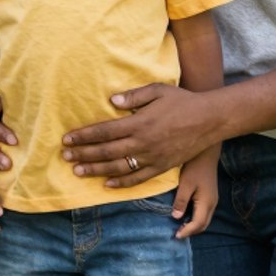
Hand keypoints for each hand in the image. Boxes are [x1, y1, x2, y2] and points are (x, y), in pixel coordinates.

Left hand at [62, 84, 225, 188]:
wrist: (210, 120)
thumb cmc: (182, 101)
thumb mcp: (157, 90)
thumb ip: (133, 96)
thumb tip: (111, 100)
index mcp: (139, 123)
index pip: (104, 131)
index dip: (84, 136)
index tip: (67, 140)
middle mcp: (143, 142)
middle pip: (107, 151)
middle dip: (84, 154)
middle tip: (65, 157)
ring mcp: (152, 157)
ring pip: (119, 167)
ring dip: (96, 170)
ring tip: (78, 172)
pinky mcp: (162, 167)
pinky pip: (138, 178)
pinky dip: (122, 183)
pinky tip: (107, 185)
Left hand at [171, 146, 220, 238]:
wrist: (207, 154)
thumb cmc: (195, 167)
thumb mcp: (186, 184)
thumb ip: (181, 201)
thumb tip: (176, 217)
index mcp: (206, 203)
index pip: (198, 224)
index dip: (187, 231)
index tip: (175, 236)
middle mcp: (212, 204)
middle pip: (203, 225)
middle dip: (191, 232)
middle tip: (177, 234)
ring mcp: (213, 200)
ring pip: (205, 220)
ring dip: (194, 226)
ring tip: (180, 227)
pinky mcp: (210, 196)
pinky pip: (204, 213)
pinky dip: (196, 219)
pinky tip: (186, 216)